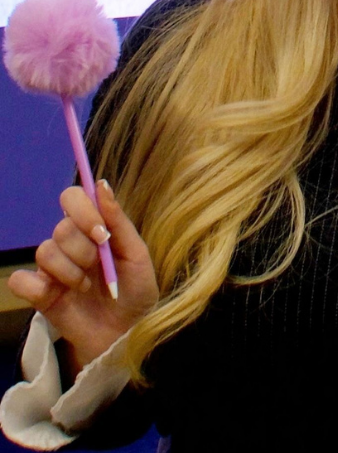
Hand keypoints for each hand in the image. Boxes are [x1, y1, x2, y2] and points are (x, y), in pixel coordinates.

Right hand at [7, 181, 158, 377]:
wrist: (127, 333)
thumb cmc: (136, 290)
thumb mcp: (137, 255)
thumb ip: (119, 222)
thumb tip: (102, 185)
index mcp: (94, 228)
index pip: (73, 197)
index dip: (83, 210)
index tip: (100, 233)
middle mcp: (70, 243)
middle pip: (60, 227)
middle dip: (83, 248)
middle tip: (98, 265)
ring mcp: (53, 268)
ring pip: (45, 252)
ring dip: (70, 272)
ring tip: (87, 287)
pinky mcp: (38, 293)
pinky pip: (20, 280)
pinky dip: (38, 287)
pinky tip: (60, 295)